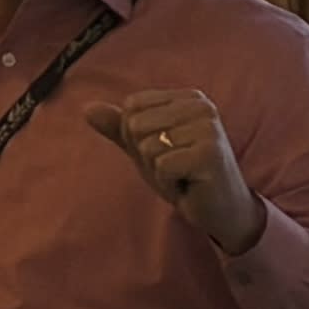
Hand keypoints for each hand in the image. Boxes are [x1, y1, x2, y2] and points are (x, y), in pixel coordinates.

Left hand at [81, 87, 264, 249]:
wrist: (221, 210)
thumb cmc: (185, 176)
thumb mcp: (147, 149)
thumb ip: (120, 128)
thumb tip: (87, 109)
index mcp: (188, 98)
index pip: (132, 108)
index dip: (138, 137)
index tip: (167, 151)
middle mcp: (202, 106)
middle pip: (135, 125)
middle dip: (146, 155)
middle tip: (175, 166)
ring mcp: (208, 128)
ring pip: (147, 147)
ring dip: (158, 171)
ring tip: (183, 175)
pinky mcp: (209, 154)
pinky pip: (161, 167)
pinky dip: (169, 184)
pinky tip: (189, 185)